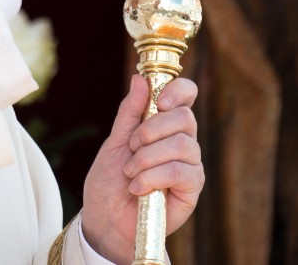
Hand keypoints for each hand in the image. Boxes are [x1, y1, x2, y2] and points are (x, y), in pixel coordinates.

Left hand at [80, 77, 203, 264]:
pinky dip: (154, 177)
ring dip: (148, 157)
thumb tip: (139, 79)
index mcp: (165, 124)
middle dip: (152, 130)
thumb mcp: (115, 142)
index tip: (159, 100)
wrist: (105, 219)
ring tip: (131, 172)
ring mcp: (190, 165)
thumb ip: (129, 113)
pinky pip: (181, 172)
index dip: (179, 90)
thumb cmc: (110, 181)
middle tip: (132, 147)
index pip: (187, 95)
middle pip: (185, 118)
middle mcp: (182, 141)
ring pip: (183, 145)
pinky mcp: (191, 189)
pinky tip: (138, 187)